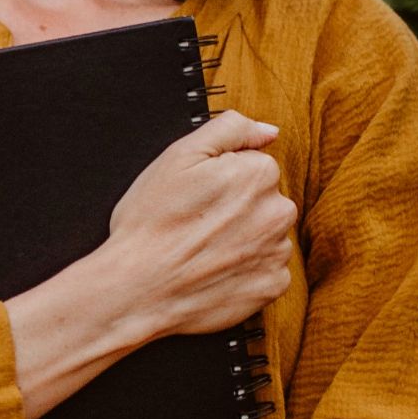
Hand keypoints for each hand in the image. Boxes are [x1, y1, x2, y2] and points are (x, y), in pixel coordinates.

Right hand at [103, 109, 295, 338]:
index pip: (251, 164)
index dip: (219, 177)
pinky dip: (245, 269)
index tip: (196, 193)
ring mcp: (277, 252)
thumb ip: (229, 129)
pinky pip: (265, 268)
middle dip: (236, 206)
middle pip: (262, 198)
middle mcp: (279, 211)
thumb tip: (268, 130)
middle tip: (195, 220)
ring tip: (202, 247)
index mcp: (259, 173)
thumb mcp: (178, 156)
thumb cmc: (151, 221)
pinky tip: (214, 269)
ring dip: (242, 237)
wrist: (138, 289)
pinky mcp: (272, 286)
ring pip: (264, 233)